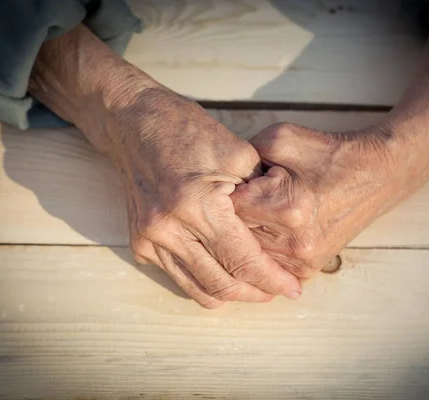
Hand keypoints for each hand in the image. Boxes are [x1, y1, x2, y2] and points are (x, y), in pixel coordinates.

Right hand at [28, 25, 300, 307]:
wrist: (134, 123)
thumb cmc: (190, 131)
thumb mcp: (239, 153)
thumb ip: (263, 195)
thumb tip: (286, 232)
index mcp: (198, 205)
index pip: (243, 259)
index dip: (272, 279)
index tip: (294, 289)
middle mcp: (168, 229)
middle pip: (222, 283)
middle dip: (255, 294)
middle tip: (278, 290)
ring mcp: (150, 239)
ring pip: (198, 288)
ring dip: (231, 294)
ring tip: (255, 288)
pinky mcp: (139, 242)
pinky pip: (178, 276)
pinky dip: (205, 281)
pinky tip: (224, 271)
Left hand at [231, 122, 428, 277]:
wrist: (377, 174)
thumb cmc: (328, 154)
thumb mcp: (281, 138)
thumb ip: (243, 158)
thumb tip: (217, 180)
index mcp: (287, 207)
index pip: (227, 210)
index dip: (225, 193)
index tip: (234, 183)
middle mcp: (294, 242)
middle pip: (235, 236)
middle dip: (233, 216)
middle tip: (249, 197)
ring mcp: (303, 261)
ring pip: (249, 254)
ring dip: (246, 234)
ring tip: (262, 211)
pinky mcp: (309, 270)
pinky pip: (268, 265)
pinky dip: (262, 248)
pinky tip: (271, 228)